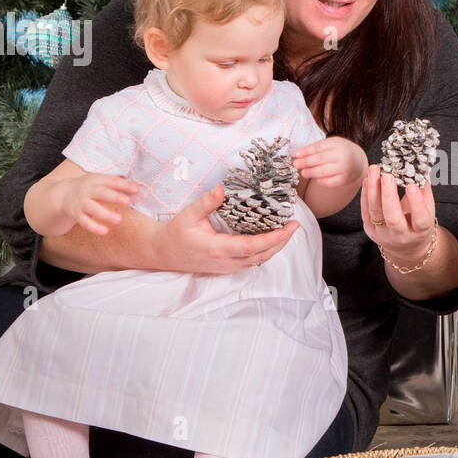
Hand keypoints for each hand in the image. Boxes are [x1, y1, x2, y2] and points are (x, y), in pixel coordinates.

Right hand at [59, 174, 139, 234]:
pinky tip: (105, 231)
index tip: (136, 190)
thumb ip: (117, 185)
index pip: (111, 181)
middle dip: (114, 197)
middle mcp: (87, 190)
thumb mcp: (100, 181)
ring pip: (92, 208)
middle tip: (127, 202)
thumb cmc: (90, 188)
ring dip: (105, 214)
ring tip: (119, 219)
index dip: (123, 185)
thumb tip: (138, 189)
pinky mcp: (76, 214)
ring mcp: (81, 203)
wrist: (63, 194)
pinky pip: (85, 222)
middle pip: (100, 193)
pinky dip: (94, 227)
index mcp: (96, 180)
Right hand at [151, 185, 299, 274]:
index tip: (288, 228)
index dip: (273, 239)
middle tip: (295, 225)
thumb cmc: (175, 233)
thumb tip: (221, 189)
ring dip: (275, 247)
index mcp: (217, 249)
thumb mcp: (188, 215)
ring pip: (259, 260)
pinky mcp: (228, 267)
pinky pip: (252, 261)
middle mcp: (226, 262)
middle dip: (281, 242)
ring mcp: (227, 267)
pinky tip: (272, 238)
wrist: (163, 253)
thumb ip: (206, 203)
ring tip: (287, 230)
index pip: (252, 246)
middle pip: (261, 255)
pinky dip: (265, 250)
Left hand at [293, 136, 367, 187]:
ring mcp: (344, 168)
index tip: (295, 154)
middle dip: (306, 162)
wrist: (357, 161)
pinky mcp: (344, 179)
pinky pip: (330, 182)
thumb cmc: (340, 151)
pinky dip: (322, 181)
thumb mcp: (331, 144)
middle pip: (320, 159)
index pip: (318, 147)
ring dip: (311, 172)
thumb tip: (298, 154)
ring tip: (304, 173)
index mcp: (337, 144)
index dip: (305, 151)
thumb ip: (316, 148)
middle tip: (296, 164)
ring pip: (323, 171)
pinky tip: (317, 179)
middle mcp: (342, 155)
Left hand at [361, 164, 436, 266]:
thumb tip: (422, 167)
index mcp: (420, 231)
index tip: (412, 186)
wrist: (405, 246)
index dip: (416, 203)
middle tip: (388, 175)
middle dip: (389, 196)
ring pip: (376, 212)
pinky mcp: (370, 230)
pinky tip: (367, 180)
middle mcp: (401, 235)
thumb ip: (424, 191)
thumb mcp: (427, 210)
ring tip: (374, 170)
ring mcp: (383, 234)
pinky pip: (365, 211)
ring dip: (373, 189)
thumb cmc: (417, 223)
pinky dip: (365, 194)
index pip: (420, 219)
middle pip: (393, 218)